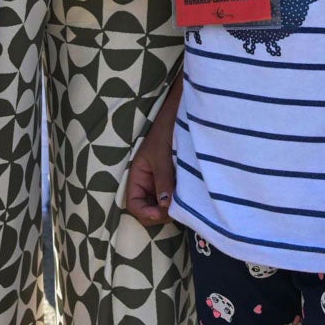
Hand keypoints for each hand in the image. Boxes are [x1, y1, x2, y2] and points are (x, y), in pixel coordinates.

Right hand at [125, 100, 178, 226]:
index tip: (163, 211)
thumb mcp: (162, 155)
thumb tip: (166, 207)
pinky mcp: (174, 179)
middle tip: (179, 208)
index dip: (146, 213)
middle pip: (149, 209)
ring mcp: (161, 182)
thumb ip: (163, 180)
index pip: (134, 205)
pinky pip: (174, 196)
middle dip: (162, 213)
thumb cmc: (166, 128)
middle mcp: (147, 182)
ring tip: (185, 200)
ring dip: (173, 207)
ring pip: (163, 206)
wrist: (181, 111)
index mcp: (137, 175)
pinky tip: (190, 196)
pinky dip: (180, 200)